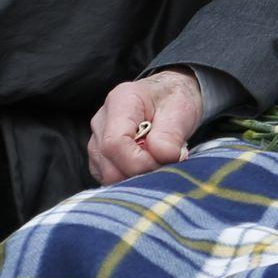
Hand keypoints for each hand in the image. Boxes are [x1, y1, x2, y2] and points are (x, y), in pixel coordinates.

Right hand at [89, 69, 204, 183]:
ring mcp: (96, 141)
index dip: (139, 162)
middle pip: (109, 165)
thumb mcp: (182, 108)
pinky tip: (146, 162)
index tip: (164, 160)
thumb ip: (171, 133)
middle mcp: (101, 122)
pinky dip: (130, 178)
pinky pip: (109, 179)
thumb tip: (162, 156)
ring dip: (136, 175)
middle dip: (140, 172)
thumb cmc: (173, 100)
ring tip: (157, 158)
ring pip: (108, 176)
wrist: (168, 98)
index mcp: (120, 102)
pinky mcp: (98, 159)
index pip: (115, 143)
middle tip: (165, 161)